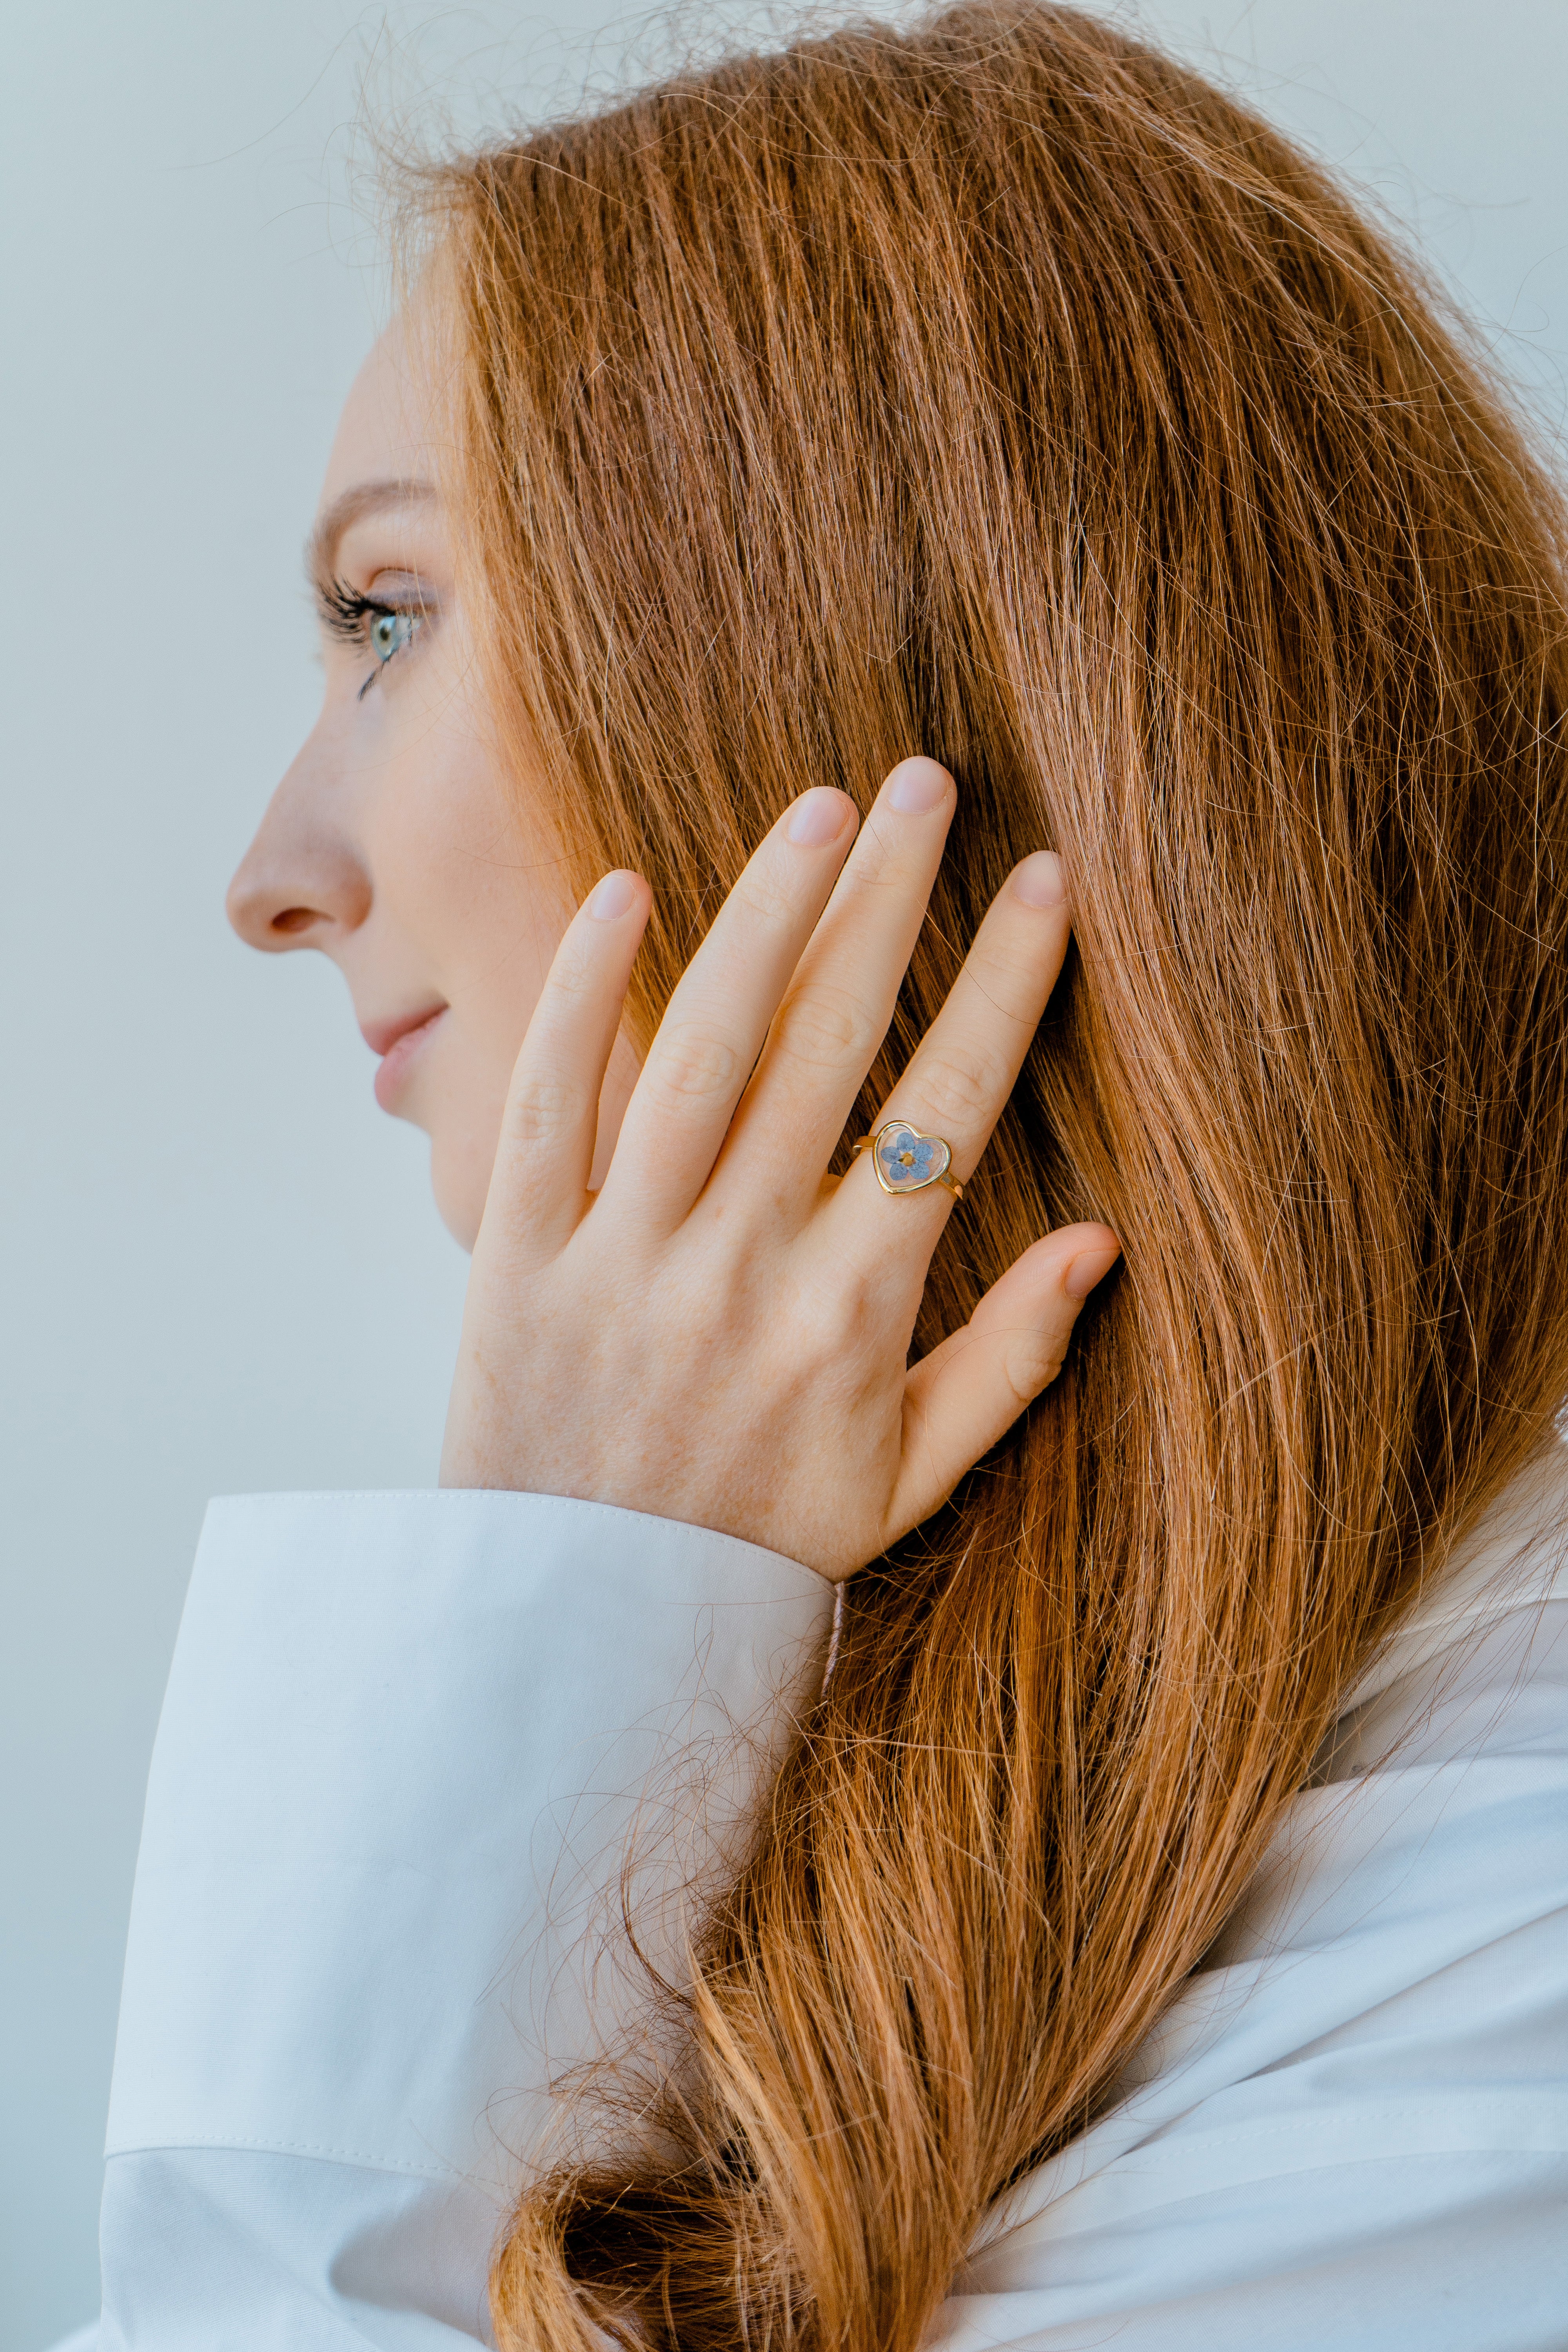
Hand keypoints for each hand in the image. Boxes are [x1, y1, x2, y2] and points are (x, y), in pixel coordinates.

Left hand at [440, 758, 1119, 1580]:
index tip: (1043, 883)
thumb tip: (1104, 1241)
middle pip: (828, 1047)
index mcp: (851, 1317)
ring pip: (701, 1050)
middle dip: (889, 902)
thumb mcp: (906, 1481)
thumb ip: (1011, 1363)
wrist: (582, 1623)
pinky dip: (578, 996)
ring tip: (820, 810)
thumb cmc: (758, 1545)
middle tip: (927, 785)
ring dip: (765, 916)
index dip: (1003, 988)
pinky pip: (547, 1105)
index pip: (944, 1115)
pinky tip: (622, 892)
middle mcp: (742, 1268)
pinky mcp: (518, 1259)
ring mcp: (623, 1256)